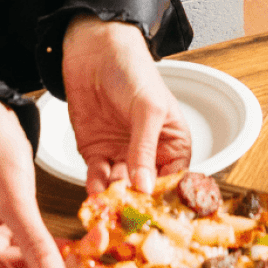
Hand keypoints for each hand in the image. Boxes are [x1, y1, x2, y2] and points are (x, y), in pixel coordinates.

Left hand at [62, 17, 191, 196]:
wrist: (93, 50)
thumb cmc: (132, 68)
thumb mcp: (148, 108)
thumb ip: (145, 149)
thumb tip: (146, 187)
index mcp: (172, 142)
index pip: (175, 180)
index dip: (166, 197)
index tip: (156, 213)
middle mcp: (148, 152)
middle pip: (146, 190)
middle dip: (138, 204)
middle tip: (129, 217)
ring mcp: (121, 154)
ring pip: (120, 188)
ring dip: (115, 200)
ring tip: (110, 209)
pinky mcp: (95, 153)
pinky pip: (96, 179)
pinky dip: (95, 189)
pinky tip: (95, 195)